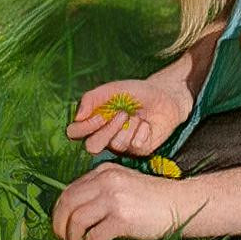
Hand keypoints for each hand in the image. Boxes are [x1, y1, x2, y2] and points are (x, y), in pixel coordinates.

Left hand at [52, 162, 180, 239]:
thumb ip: (101, 191)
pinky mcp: (122, 219)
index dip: (59, 211)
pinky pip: (93, 237)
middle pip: (67, 203)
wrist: (180, 204)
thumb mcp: (124, 184)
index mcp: (104, 172)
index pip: (69, 190)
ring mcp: (114, 199)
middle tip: (63, 239)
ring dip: (72, 237)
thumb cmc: (153, 199)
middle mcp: (106, 181)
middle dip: (59, 224)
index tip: (61, 225)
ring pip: (76, 220)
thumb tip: (76, 213)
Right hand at [66, 78, 189, 156]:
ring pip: (115, 145)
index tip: (101, 114)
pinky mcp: (137, 150)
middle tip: (123, 114)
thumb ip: (93, 98)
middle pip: (91, 146)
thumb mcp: (113, 89)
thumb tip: (78, 116)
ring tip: (137, 116)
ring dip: (128, 127)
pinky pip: (134, 146)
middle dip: (108, 130)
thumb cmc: (137, 93)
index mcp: (93, 121)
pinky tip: (147, 125)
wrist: (165, 97)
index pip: (75, 133)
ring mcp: (120, 145)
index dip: (85, 128)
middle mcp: (104, 136)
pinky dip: (142, 132)